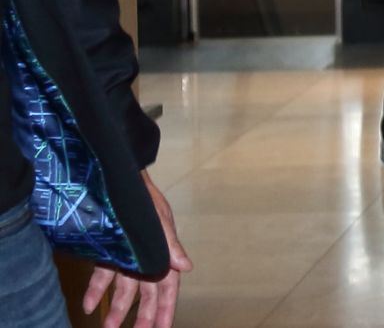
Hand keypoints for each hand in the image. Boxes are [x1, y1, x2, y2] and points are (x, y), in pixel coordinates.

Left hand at [84, 171, 190, 327]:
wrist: (118, 177)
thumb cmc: (144, 196)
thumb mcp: (159, 219)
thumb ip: (170, 244)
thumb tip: (186, 267)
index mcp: (163, 252)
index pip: (167, 287)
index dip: (166, 309)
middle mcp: (147, 258)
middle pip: (146, 293)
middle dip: (142, 316)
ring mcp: (127, 257)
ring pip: (124, 290)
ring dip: (117, 310)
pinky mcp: (109, 253)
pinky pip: (103, 277)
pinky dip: (97, 291)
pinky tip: (89, 306)